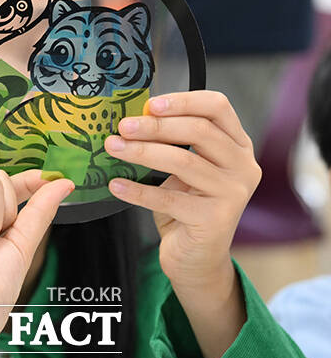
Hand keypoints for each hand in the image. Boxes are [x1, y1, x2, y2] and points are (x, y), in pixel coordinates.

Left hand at [104, 90, 260, 357]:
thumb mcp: (183, 168)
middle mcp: (243, 166)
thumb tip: (134, 119)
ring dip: (142, 152)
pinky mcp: (215, 219)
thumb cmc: (186, 205)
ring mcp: (233, 193)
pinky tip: (116, 184)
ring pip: (183, 161)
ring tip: (113, 147)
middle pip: (200, 131)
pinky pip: (168, 199)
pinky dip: (138, 190)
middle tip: (122, 127)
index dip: (184, 100)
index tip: (149, 104)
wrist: (195, 257)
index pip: (218, 107)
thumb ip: (171, 142)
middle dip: (155, 126)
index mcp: (238, 145)